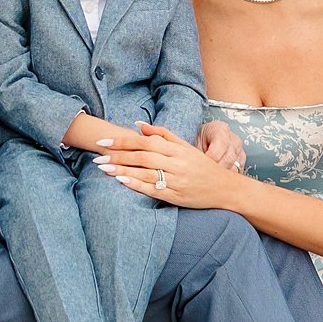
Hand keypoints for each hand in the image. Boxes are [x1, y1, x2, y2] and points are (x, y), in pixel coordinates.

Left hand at [96, 123, 242, 208]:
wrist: (225, 188)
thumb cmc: (202, 166)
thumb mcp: (185, 146)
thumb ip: (163, 135)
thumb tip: (139, 125)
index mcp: (177, 149)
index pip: (145, 142)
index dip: (123, 141)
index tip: (104, 141)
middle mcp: (176, 163)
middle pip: (142, 156)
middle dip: (117, 155)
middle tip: (98, 156)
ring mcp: (176, 180)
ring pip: (145, 173)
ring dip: (122, 170)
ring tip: (103, 168)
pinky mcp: (176, 196)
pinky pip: (153, 190)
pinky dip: (136, 185)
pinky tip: (121, 182)